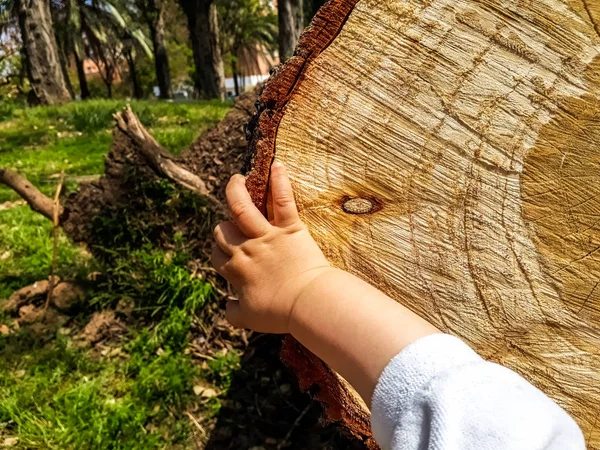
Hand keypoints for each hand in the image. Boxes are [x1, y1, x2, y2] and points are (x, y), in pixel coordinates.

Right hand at [211, 162, 331, 332]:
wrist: (308, 304)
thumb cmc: (280, 313)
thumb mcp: (249, 319)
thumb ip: (233, 312)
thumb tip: (226, 305)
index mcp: (235, 270)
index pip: (216, 254)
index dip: (219, 252)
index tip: (226, 254)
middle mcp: (246, 249)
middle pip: (223, 230)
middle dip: (223, 227)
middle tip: (231, 224)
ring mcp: (267, 236)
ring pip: (242, 207)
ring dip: (235, 190)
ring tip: (237, 179)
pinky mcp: (290, 228)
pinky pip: (282, 201)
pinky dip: (280, 181)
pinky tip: (277, 165)